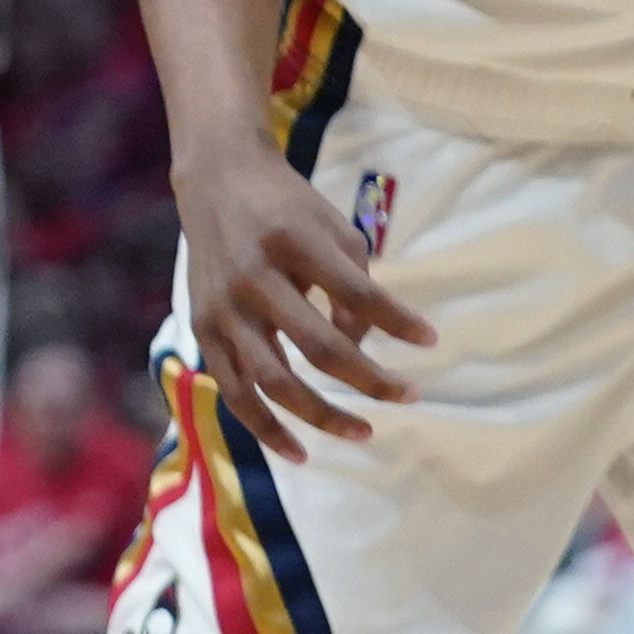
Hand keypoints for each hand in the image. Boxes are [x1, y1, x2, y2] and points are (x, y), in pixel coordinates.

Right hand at [174, 131, 432, 461]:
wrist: (216, 180)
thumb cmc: (287, 206)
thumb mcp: (331, 227)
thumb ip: (353, 286)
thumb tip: (359, 350)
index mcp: (292, 241)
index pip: (355, 292)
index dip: (397, 320)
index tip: (431, 341)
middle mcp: (253, 277)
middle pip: (319, 345)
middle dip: (370, 378)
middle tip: (410, 396)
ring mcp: (224, 308)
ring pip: (275, 380)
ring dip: (323, 414)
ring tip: (365, 433)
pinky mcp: (203, 330)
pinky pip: (236, 392)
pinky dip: (266, 428)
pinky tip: (299, 453)